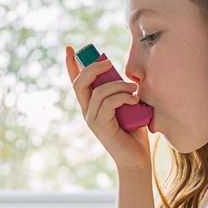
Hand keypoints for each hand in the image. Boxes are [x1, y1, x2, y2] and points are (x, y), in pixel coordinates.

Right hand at [65, 45, 150, 171]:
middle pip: (79, 83)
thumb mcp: (129, 106)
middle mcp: (87, 111)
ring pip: (98, 92)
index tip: (70, 48)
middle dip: (92, 68)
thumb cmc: (134, 132)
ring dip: (118, 85)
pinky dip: (122, 97)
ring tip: (134, 89)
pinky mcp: (101, 126)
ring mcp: (92, 119)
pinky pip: (108, 104)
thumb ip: (123, 92)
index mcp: (91, 104)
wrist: (137, 159)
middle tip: (109, 62)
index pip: (76, 82)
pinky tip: (134, 99)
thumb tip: (131, 76)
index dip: (71, 65)